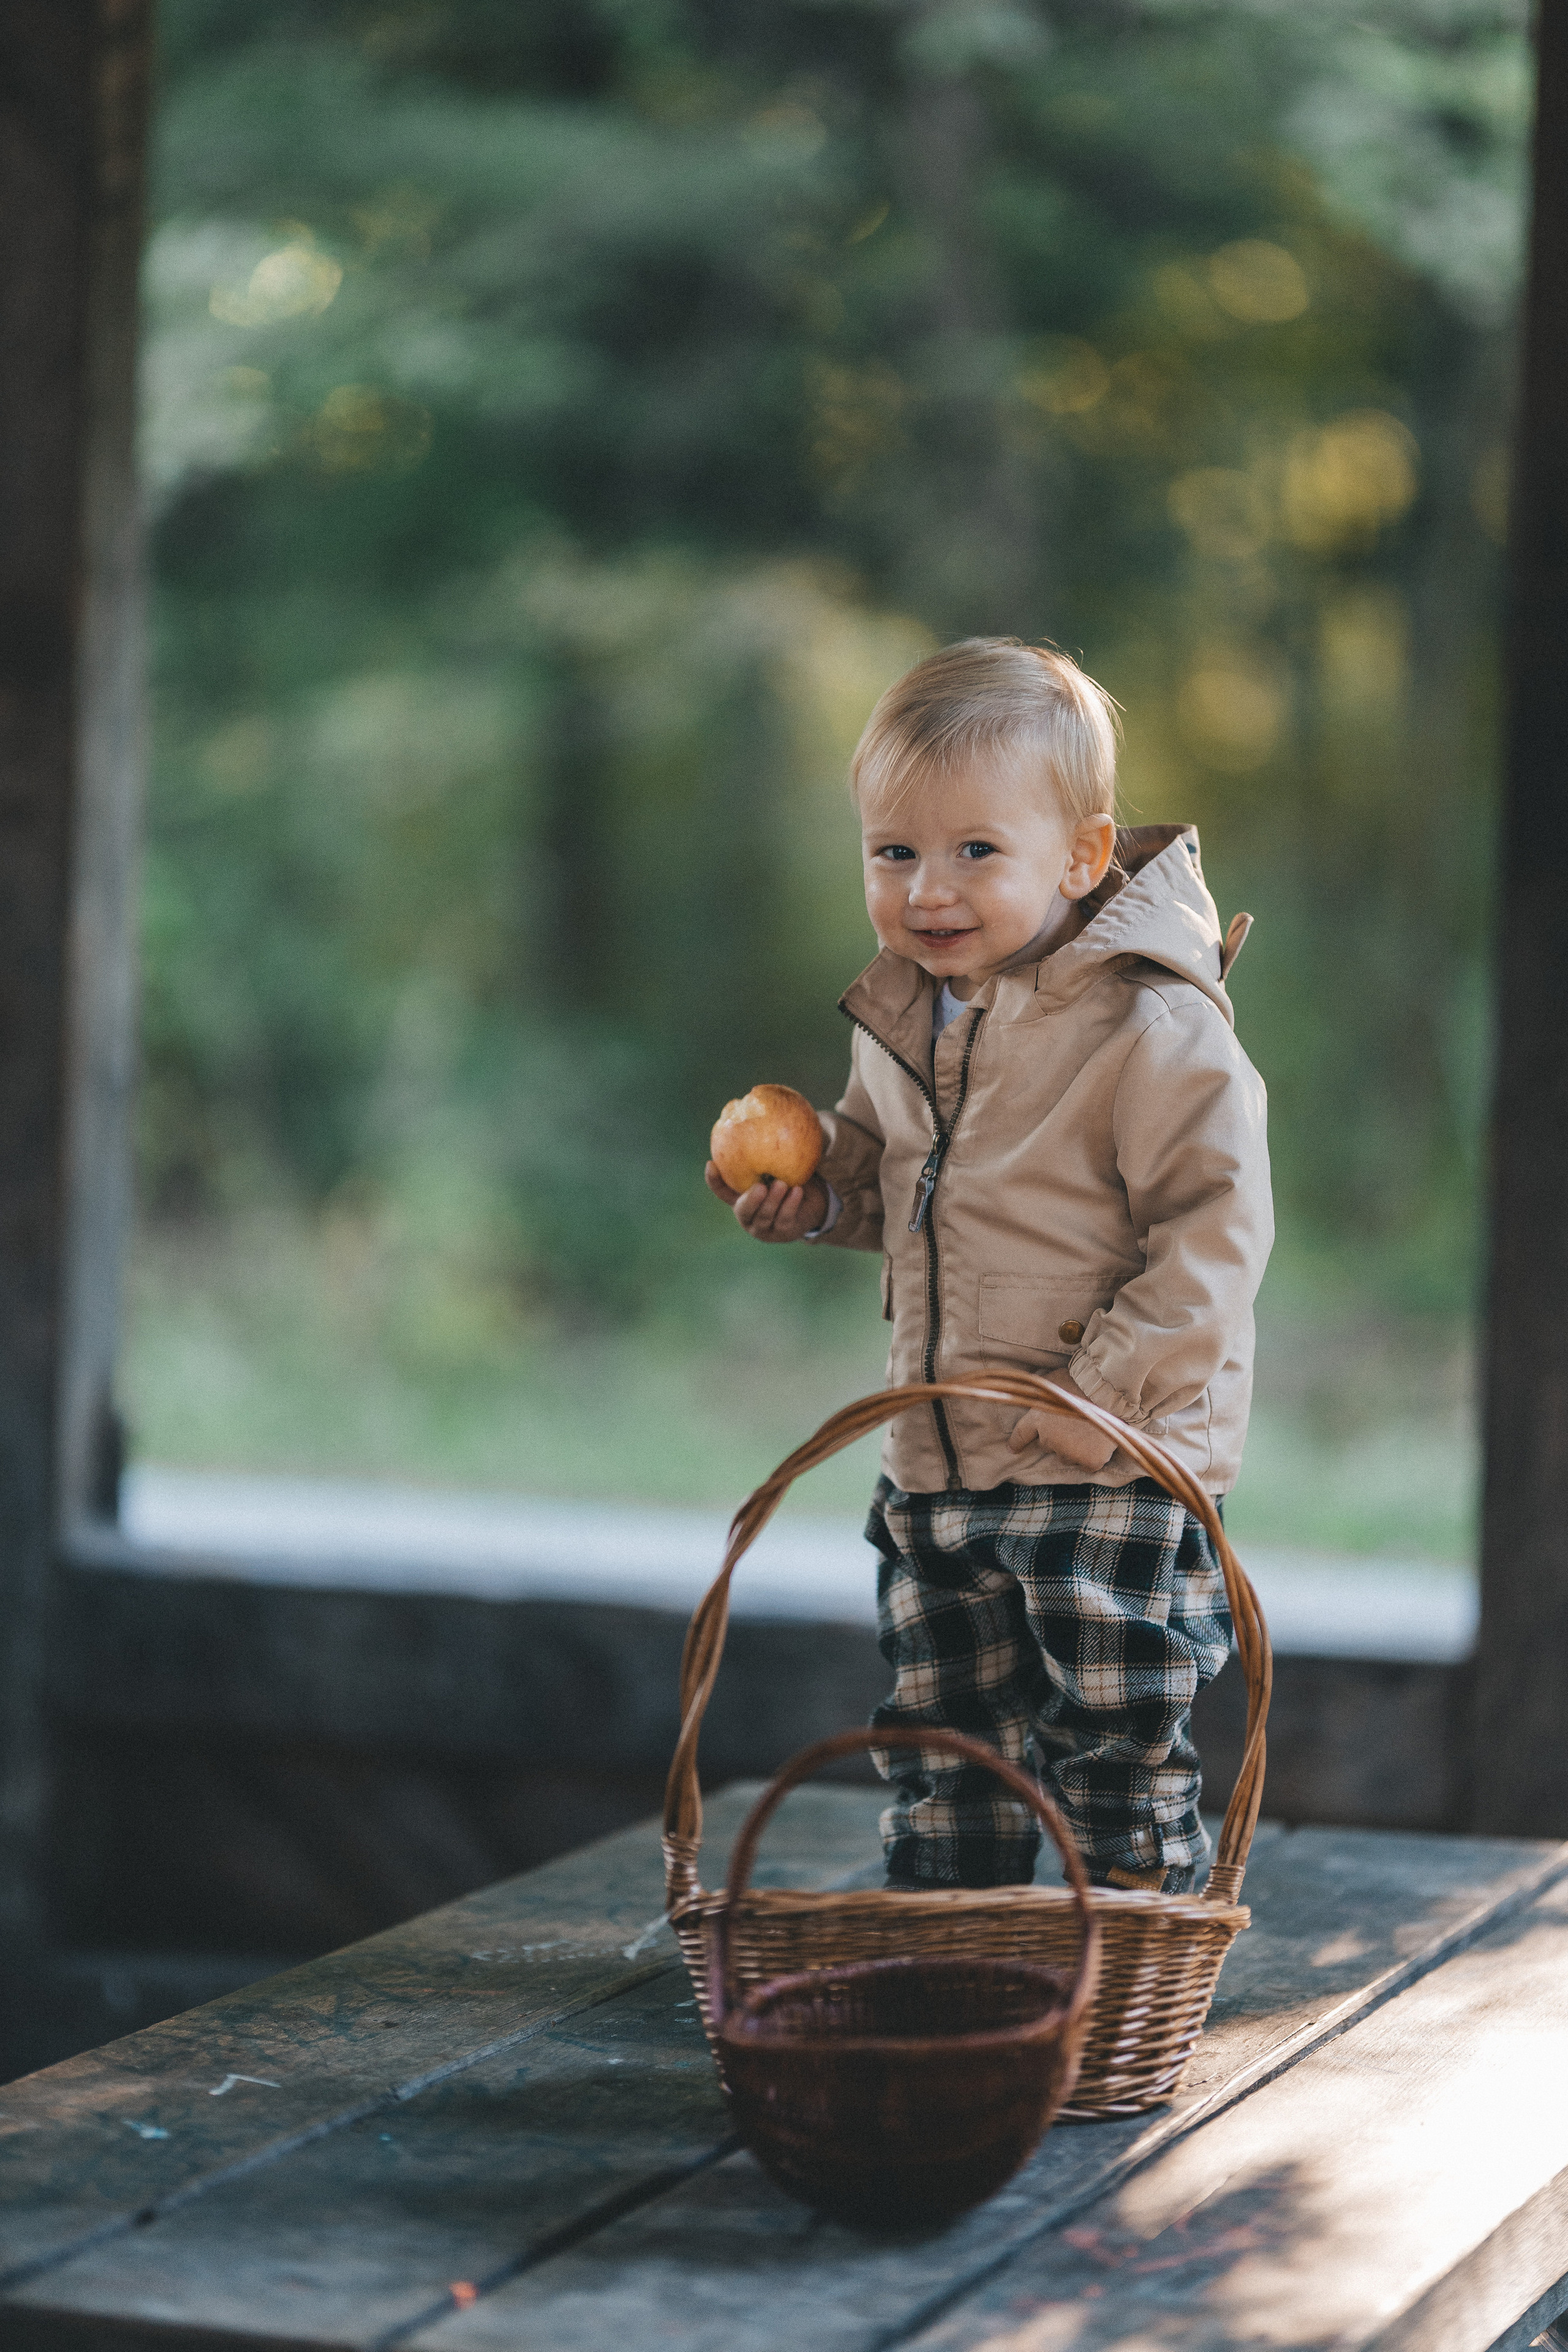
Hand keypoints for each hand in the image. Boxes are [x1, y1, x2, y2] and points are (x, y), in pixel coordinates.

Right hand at [705, 1161, 829, 1243]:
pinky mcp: (783, 1232)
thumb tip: (767, 1115)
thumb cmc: (788, 1181)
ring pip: (766, 1216)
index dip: (714, 1180)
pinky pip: (786, 1217)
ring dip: (773, 1201)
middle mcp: (748, 1215)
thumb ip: (768, 1152)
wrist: (809, 1206)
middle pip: (743, 1210)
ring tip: (781, 1184)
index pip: (722, 1191)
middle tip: (759, 1187)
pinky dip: (791, 1204)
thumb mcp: (777, 1167)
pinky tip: (797, 1191)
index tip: (711, 1163)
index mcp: (740, 1199)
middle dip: (749, 1200)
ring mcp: (765, 1227)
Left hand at [1008, 1378, 1117, 1470]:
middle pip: (1048, 1446)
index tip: (1012, 1449)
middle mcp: (1049, 1439)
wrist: (1110, 1392)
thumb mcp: (1052, 1382)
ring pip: (1067, 1457)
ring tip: (1087, 1431)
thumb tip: (1034, 1394)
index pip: (1022, 1434)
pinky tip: (1098, 1442)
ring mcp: (1069, 1452)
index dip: (1016, 1443)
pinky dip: (1091, 1457)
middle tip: (1072, 1424)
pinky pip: (1086, 1465)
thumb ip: (1043, 1395)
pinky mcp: (1089, 1461)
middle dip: (1057, 1438)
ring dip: (1073, 1448)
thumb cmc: (1081, 1381)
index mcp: (1038, 1418)